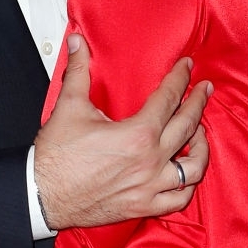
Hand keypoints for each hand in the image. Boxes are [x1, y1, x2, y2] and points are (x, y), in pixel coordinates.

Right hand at [33, 36, 210, 230]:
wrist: (43, 195)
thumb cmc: (55, 156)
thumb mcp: (69, 107)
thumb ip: (79, 70)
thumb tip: (77, 41)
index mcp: (138, 134)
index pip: (169, 98)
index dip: (180, 78)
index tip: (187, 68)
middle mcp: (151, 161)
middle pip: (188, 126)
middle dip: (199, 102)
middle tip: (204, 90)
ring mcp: (150, 186)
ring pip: (194, 167)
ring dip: (202, 147)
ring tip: (200, 133)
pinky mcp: (143, 206)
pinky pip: (179, 199)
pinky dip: (188, 186)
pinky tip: (186, 173)